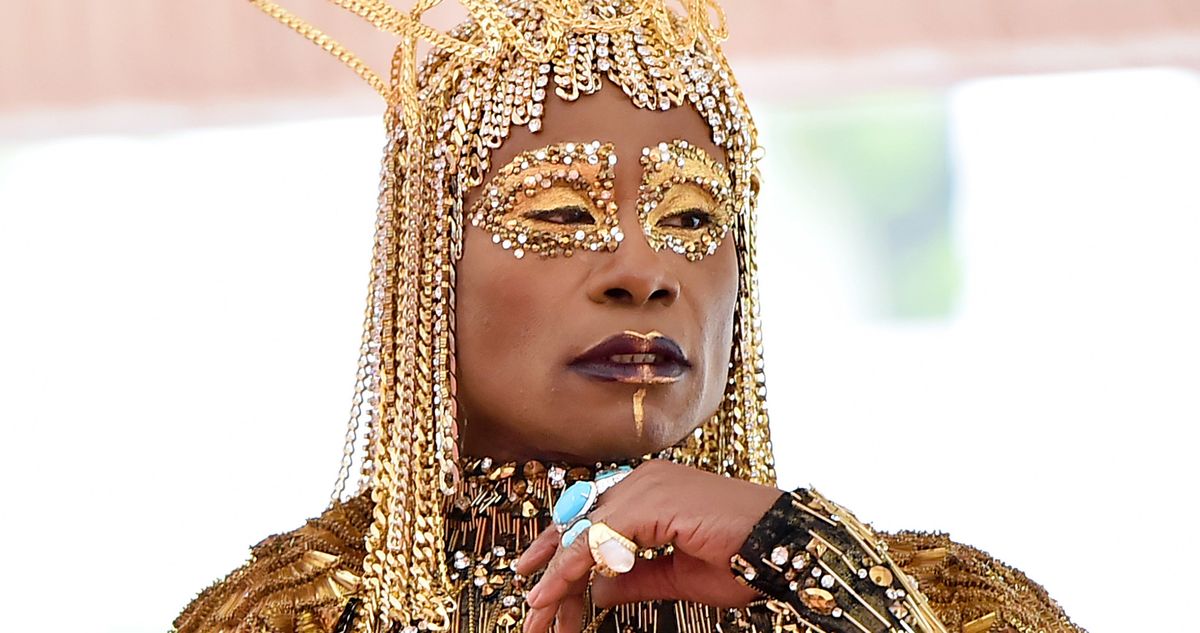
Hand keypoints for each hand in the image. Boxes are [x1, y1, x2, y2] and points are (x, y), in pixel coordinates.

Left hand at [514, 460, 782, 632]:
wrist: (783, 547)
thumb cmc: (742, 558)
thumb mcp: (676, 576)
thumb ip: (634, 578)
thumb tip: (596, 589)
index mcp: (651, 489)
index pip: (593, 517)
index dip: (562, 548)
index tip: (536, 576)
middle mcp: (643, 480)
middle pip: (581, 522)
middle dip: (550, 565)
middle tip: (528, 603)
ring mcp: (646, 485)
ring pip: (583, 532)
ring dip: (556, 575)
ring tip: (536, 611)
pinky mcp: (650, 500)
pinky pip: (597, 538)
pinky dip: (570, 568)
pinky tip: (553, 593)